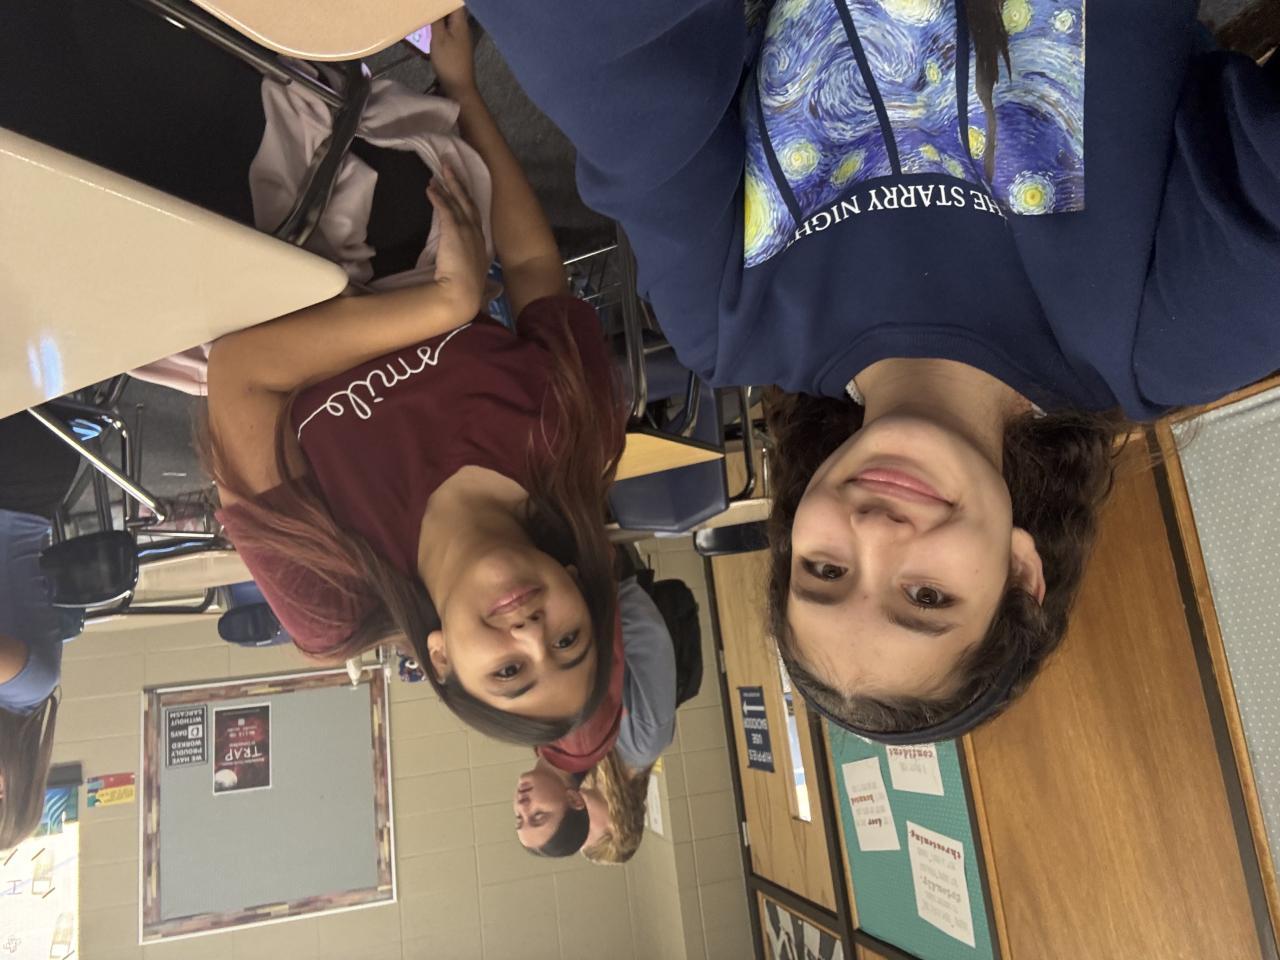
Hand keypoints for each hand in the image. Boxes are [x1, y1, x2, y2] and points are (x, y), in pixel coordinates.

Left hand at [428, 165, 488, 319]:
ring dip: (448, 186)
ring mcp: (467, 230)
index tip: (459, 187)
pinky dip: (438, 197)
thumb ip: (465, 263)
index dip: (466, 199)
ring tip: (438, 172)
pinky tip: (430, 188)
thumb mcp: (468, 273)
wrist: (463, 293)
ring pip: (458, 202)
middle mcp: (476, 233)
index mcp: (480, 242)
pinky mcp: (455, 231)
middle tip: (449, 166)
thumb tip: (459, 263)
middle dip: (459, 183)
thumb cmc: (465, 288)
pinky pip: (446, 209)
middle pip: (468, 202)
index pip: (474, 215)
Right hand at [430, 9, 476, 96]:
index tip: (431, 2)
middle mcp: (462, 28)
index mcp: (460, 23)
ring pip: (447, 23)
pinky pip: (445, 34)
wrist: (458, 87)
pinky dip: (436, 31)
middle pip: (450, 11)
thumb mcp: (439, 38)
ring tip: (422, 16)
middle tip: (423, 7)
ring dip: (435, 20)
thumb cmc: (449, 62)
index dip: (443, 1)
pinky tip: (426, 33)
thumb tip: (435, 6)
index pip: (454, 3)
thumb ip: (437, 20)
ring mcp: (460, 39)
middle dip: (437, 8)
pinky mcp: (455, 48)